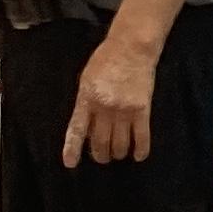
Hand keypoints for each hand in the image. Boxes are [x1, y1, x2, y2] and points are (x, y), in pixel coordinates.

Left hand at [64, 30, 158, 167]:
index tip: (70, 163)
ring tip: (118, 154)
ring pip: (120, 144)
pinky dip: (140, 150)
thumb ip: (86, 103)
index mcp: (87, 99)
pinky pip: (142, 136)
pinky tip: (138, 156)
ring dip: (118, 153)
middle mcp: (104, 108)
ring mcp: (124, 110)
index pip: (77, 129)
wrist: (132, 48)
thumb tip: (87, 127)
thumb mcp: (86, 80)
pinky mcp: (142, 109)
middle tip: (101, 157)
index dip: (72, 148)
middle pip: (100, 142)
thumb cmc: (106, 60)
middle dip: (100, 154)